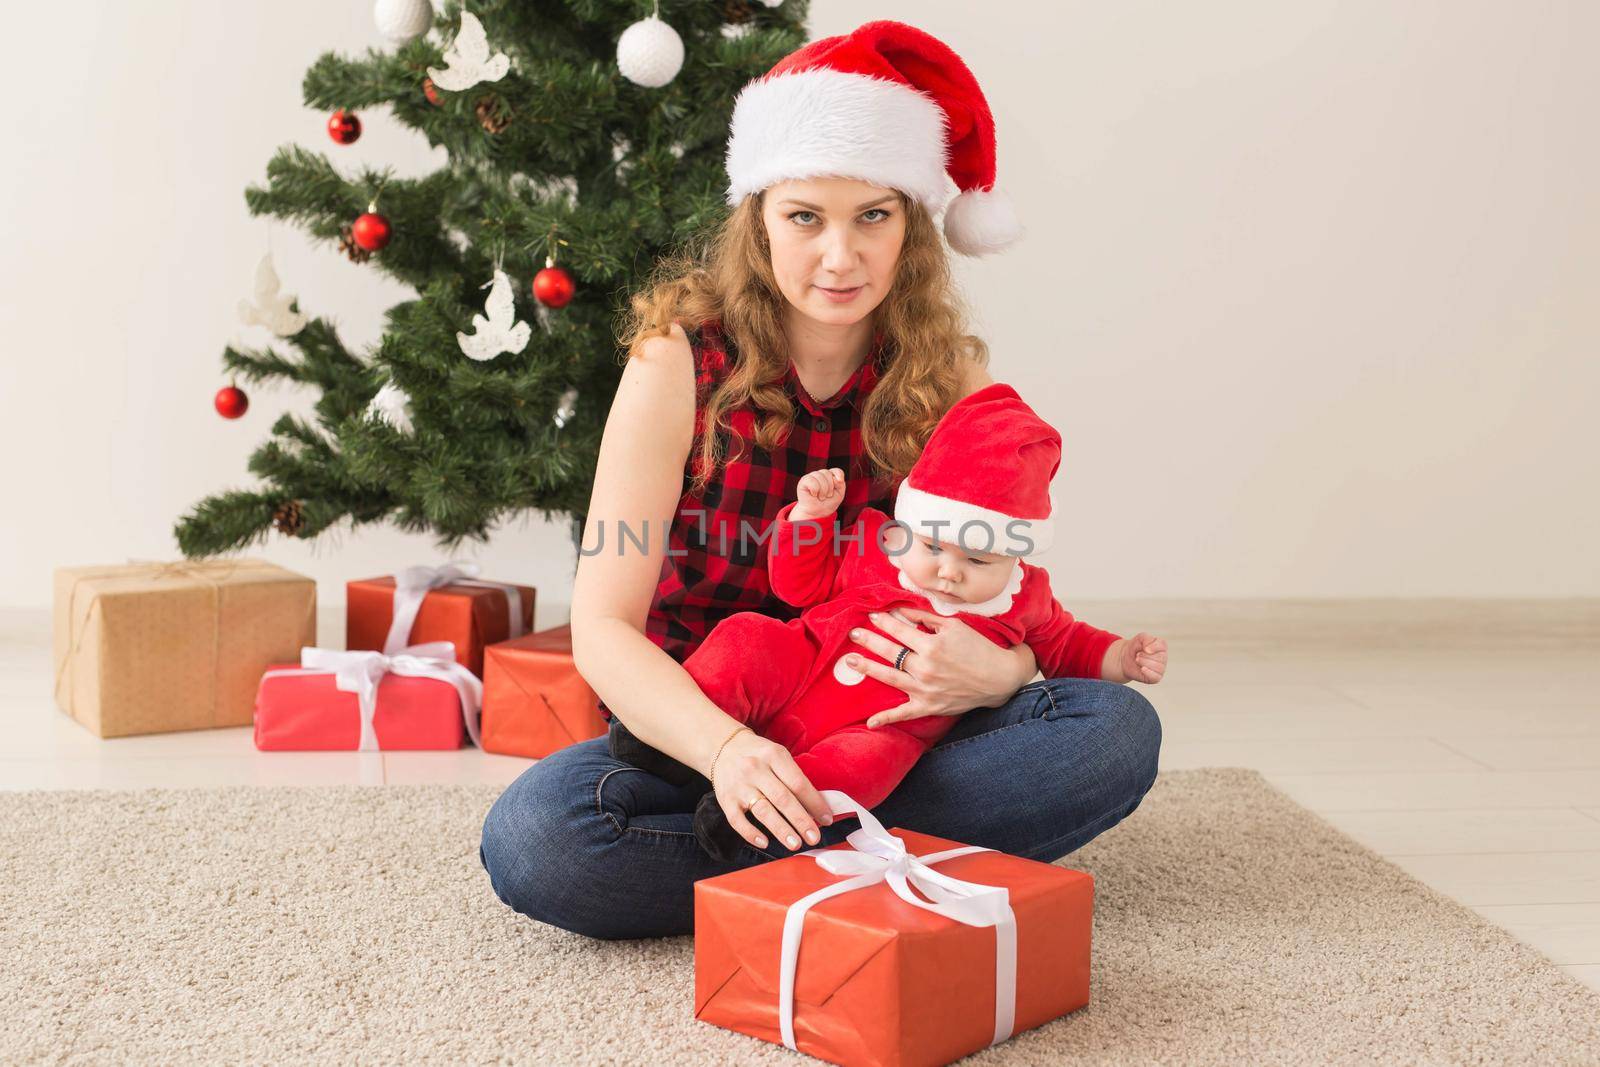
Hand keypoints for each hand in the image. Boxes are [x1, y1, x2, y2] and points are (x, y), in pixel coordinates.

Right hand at [711, 728, 834, 852]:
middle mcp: (755, 770)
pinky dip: (750, 833)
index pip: (798, 783)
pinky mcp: (726, 800)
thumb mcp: (778, 756)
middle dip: (801, 820)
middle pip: (782, 798)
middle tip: (814, 837)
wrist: (723, 747)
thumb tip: (817, 808)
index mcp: (774, 756)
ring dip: (780, 829)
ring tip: (795, 844)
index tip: (827, 819)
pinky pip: (737, 820)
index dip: (815, 803)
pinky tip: (764, 842)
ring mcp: (739, 785)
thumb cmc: (758, 755)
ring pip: (762, 811)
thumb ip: (795, 778)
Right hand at [791, 467, 845, 520]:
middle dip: (830, 487)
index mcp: (829, 476)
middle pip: (828, 473)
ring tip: (820, 497)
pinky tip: (813, 494)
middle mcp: (820, 474)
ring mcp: (811, 477)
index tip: (840, 481)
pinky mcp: (803, 481)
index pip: (836, 470)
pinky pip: (811, 480)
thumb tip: (835, 478)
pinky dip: (815, 490)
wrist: (817, 514)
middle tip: (826, 496)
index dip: (839, 474)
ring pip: (820, 476)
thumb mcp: (839, 494)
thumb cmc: (827, 503)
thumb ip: (841, 484)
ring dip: (823, 490)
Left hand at [845, 608, 1031, 728]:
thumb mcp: (954, 626)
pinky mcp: (929, 706)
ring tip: (850, 661)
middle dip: (869, 640)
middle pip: (890, 652)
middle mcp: (925, 668)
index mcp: (932, 646)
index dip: (884, 622)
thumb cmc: (978, 648)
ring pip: (890, 678)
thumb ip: (926, 619)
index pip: (900, 631)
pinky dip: (887, 719)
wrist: (999, 678)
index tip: (872, 616)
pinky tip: (870, 722)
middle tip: (853, 633)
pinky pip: (905, 714)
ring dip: (868, 668)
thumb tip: (901, 612)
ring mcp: (925, 689)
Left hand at [1119, 632, 1166, 683]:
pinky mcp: (1155, 678)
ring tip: (1137, 660)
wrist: (1125, 659)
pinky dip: (1148, 672)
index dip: (1153, 647)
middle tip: (1138, 655)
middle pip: (1160, 657)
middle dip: (1145, 656)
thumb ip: (1147, 639)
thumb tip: (1149, 649)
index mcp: (1161, 647)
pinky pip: (1156, 677)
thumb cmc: (1135, 648)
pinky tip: (1142, 669)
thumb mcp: (1140, 638)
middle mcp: (1163, 658)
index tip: (1144, 648)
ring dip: (1144, 662)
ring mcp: (1160, 668)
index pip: (1162, 646)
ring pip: (1158, 667)